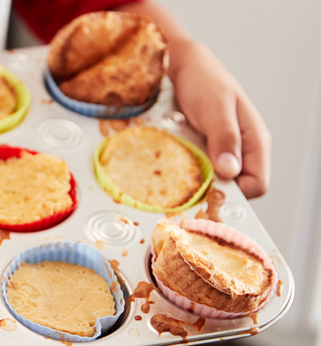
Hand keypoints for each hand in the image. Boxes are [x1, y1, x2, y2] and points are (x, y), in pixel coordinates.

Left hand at [169, 39, 270, 197]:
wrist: (180, 68)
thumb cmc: (203, 81)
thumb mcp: (215, 107)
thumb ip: (225, 137)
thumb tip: (230, 171)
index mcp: (254, 141)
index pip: (257, 184)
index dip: (236, 193)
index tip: (208, 190)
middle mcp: (241, 151)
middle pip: (236, 189)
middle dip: (214, 190)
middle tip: (187, 183)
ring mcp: (221, 153)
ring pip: (216, 183)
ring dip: (198, 182)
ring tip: (178, 170)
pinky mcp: (203, 152)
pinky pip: (200, 172)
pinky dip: (188, 173)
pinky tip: (174, 164)